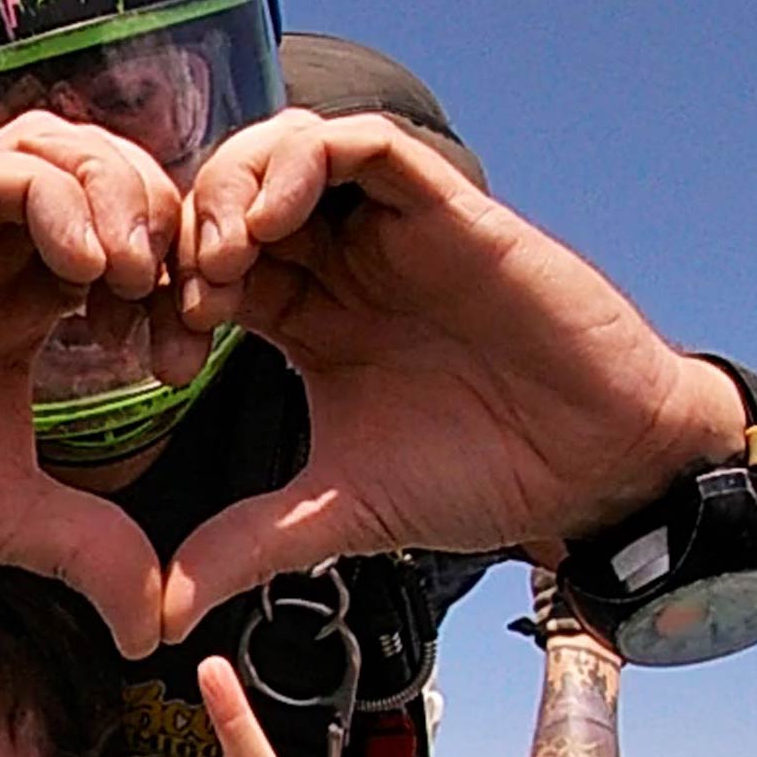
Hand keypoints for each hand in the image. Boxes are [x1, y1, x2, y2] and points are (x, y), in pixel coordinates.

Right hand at [0, 112, 187, 655]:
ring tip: (131, 278)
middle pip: (108, 171)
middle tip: (178, 303)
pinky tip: (81, 271)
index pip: (132, 243)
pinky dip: (55, 196)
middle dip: (166, 224)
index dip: (181, 285)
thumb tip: (154, 629)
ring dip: (117, 195)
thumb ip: (89, 550)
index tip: (183, 360)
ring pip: (56, 145)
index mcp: (24, 304)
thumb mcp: (6, 519)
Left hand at [162, 111, 745, 637]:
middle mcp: (342, 262)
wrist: (595, 468)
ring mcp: (391, 230)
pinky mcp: (448, 209)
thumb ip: (249, 544)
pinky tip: (275, 223)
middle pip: (231, 193)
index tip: (160, 360)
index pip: (205, 269)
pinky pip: (366, 143)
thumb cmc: (481, 476)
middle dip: (186, 231)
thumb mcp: (339, 512)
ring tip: (225, 256)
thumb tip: (164, 614)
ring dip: (234, 185)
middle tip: (182, 295)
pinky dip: (307, 161)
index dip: (164, 298)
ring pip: (286, 149)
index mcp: (307, 317)